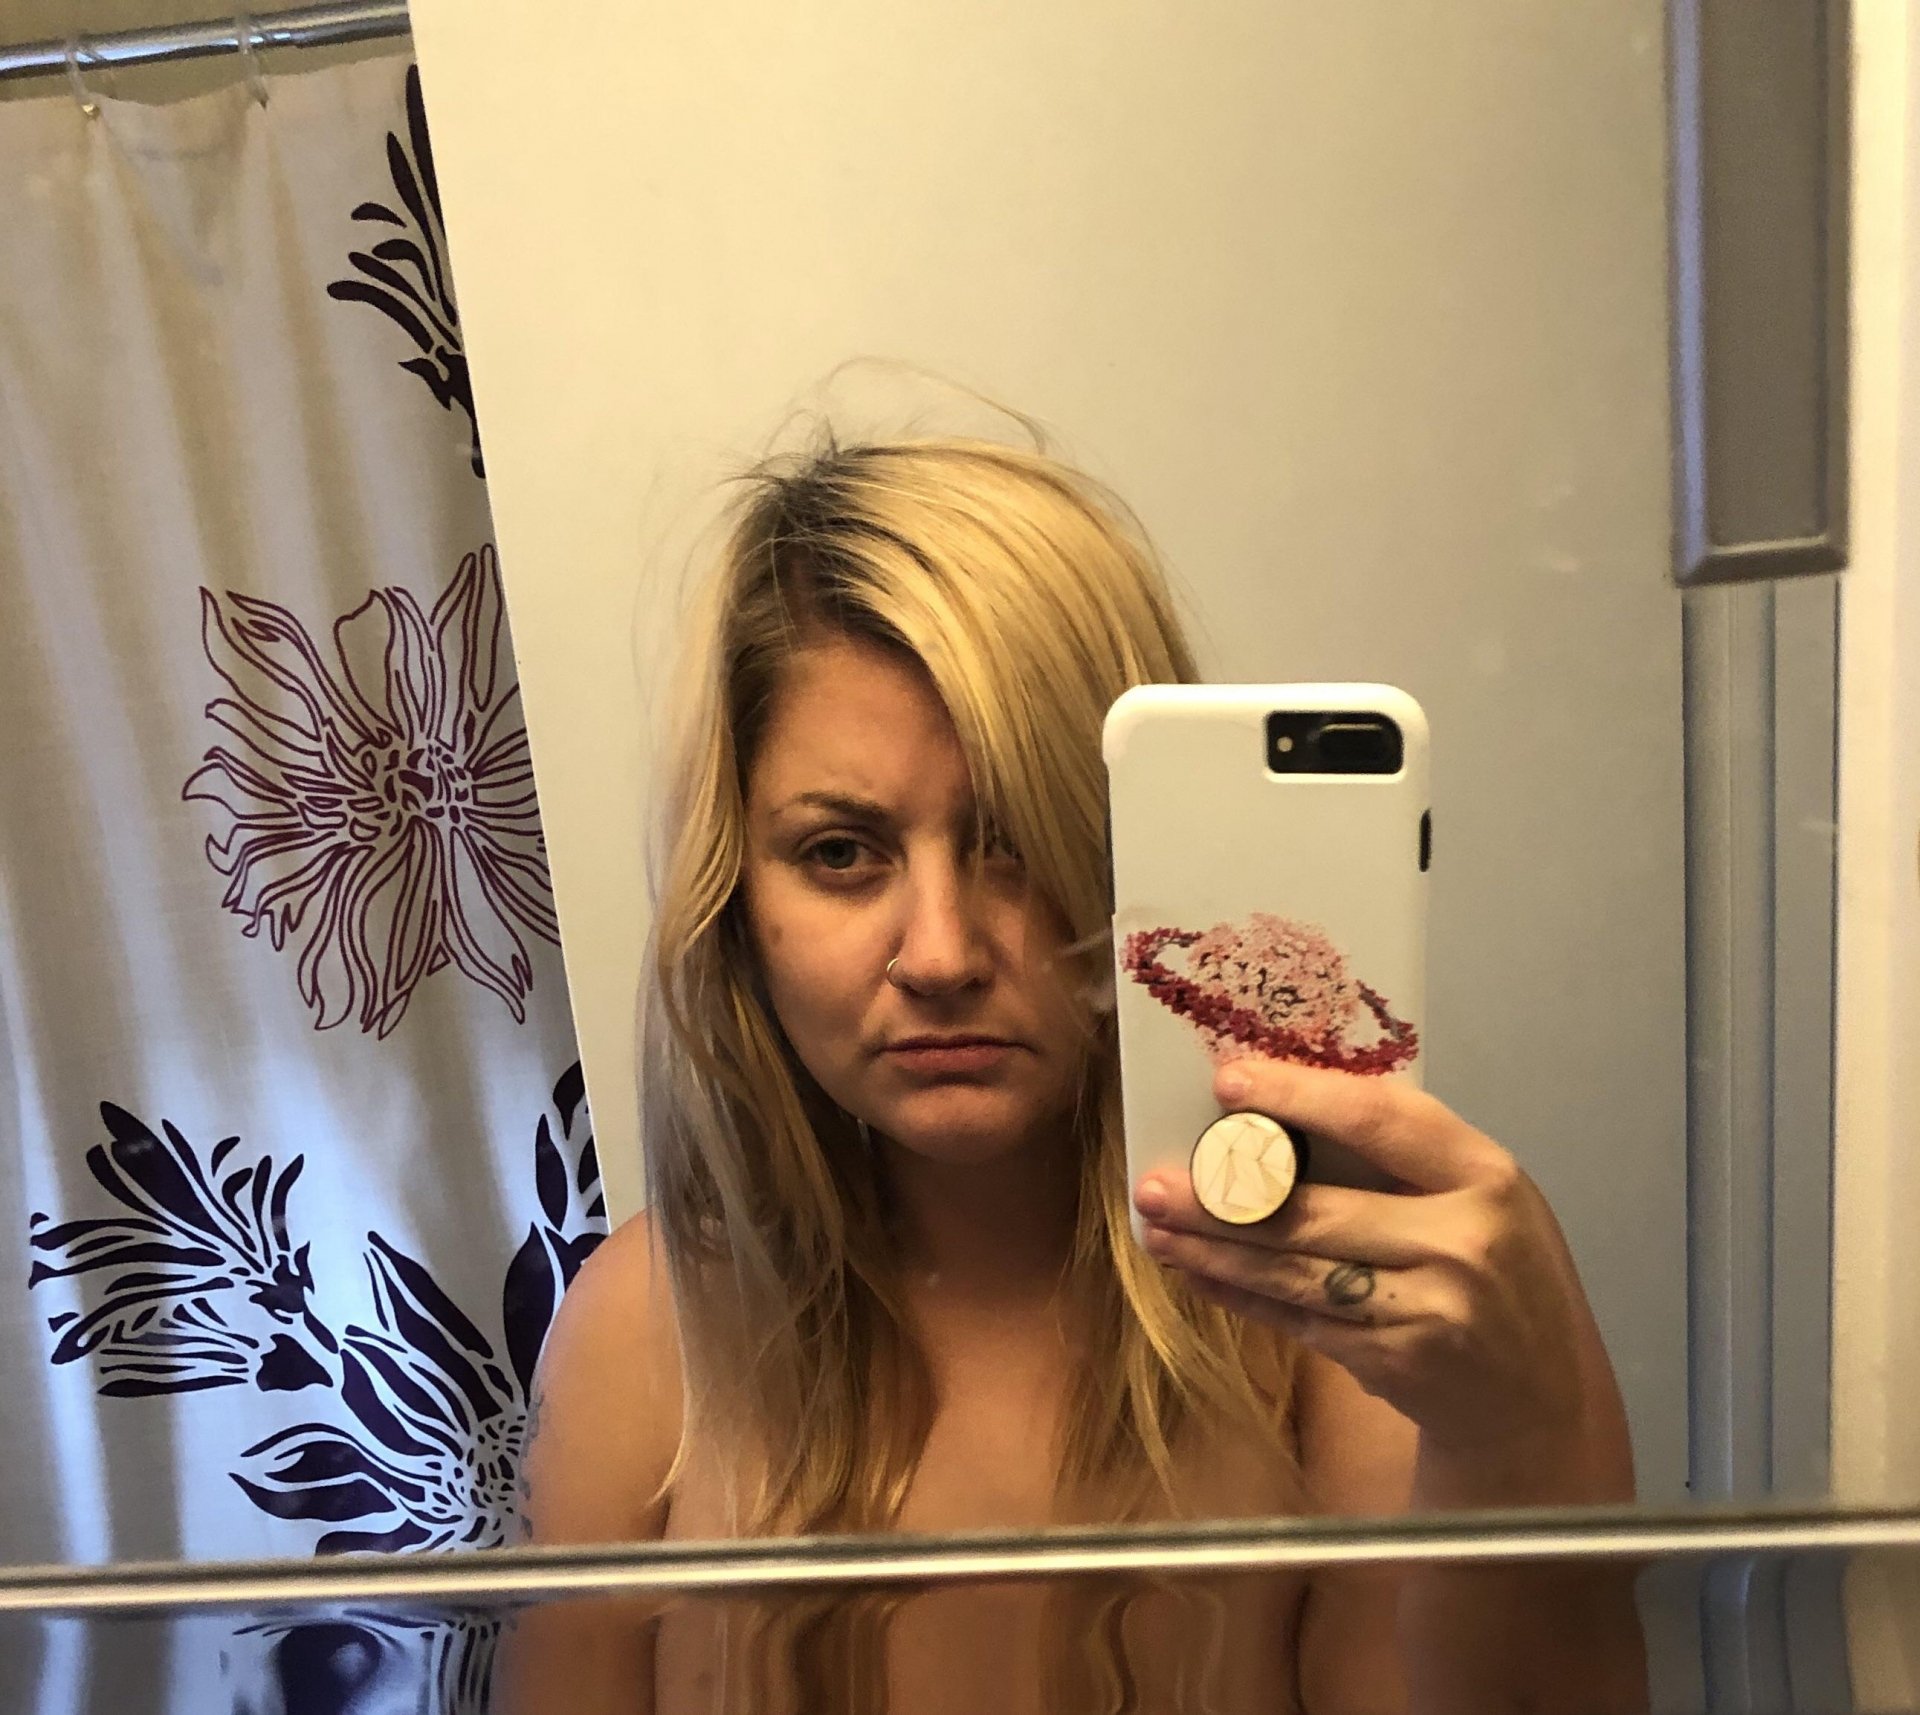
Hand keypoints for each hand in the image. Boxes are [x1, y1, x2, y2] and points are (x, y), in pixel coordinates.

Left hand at [1134, 1058, 1630, 1490]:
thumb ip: (1404, 1156)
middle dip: (1222, 1196)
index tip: (1227, 1082)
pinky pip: (1297, 1320)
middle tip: (1154, 1182)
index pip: (1380, 1119)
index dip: (1297, 1097)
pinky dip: (1240, 1296)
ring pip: (1294, 1271)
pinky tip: (1196, 1274)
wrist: (1540, 1399)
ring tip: (1156, 1226)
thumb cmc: (1498, 1270)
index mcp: (1485, 1174)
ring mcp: (1428, 1307)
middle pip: (1316, 1209)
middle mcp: (1462, 1240)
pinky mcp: (1394, 1361)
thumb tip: (1277, 1110)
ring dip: (1214, 1249)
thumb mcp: (1480, 1195)